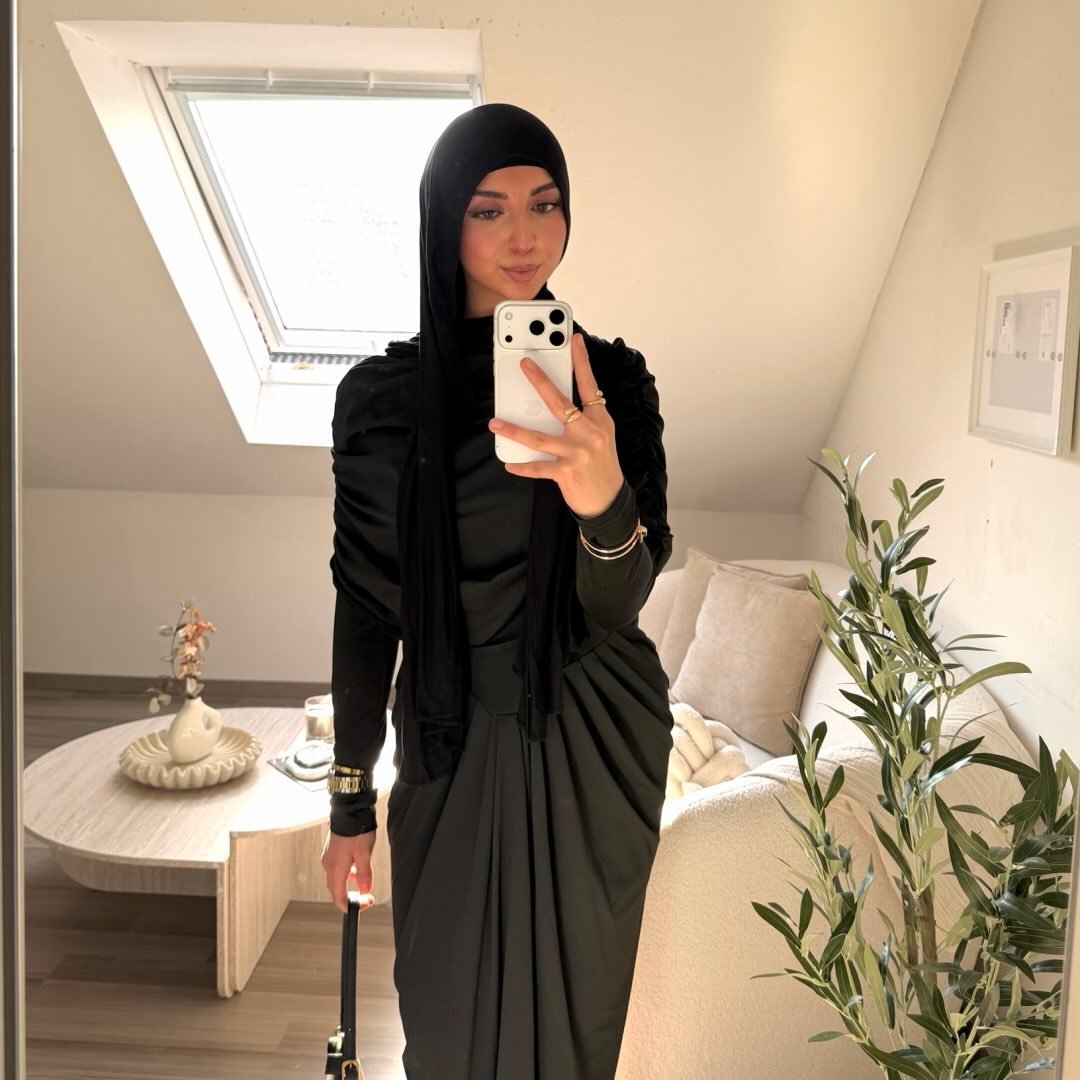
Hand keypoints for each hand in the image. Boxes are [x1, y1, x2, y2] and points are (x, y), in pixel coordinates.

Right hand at [321, 828, 378, 914]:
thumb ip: (364, 874)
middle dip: (350, 897)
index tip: (363, 905)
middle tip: (365, 897)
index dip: (350, 906)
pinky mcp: (331, 850)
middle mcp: (328, 865)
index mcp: (335, 869)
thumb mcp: (364, 854)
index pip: (338, 897)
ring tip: (362, 883)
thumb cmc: (355, 830)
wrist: (348, 810)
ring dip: (347, 885)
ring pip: (336, 879)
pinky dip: (346, 874)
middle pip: (335, 890)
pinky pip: (336, 869)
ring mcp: (328, 857)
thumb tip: (365, 890)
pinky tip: (355, 868)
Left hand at [488, 332, 623, 517]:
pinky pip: (537, 466)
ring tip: (495, 423)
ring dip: (514, 429)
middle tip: (524, 365)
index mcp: (600, 420)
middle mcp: (590, 433)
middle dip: (540, 381)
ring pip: (539, 437)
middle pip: (560, 402)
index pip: (590, 385)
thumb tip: (552, 402)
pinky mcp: (566, 472)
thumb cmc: (602, 466)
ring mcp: (577, 453)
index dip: (582, 361)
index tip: (574, 340)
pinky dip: (522, 466)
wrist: (609, 501)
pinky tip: (509, 463)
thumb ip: (583, 418)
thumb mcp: (600, 437)